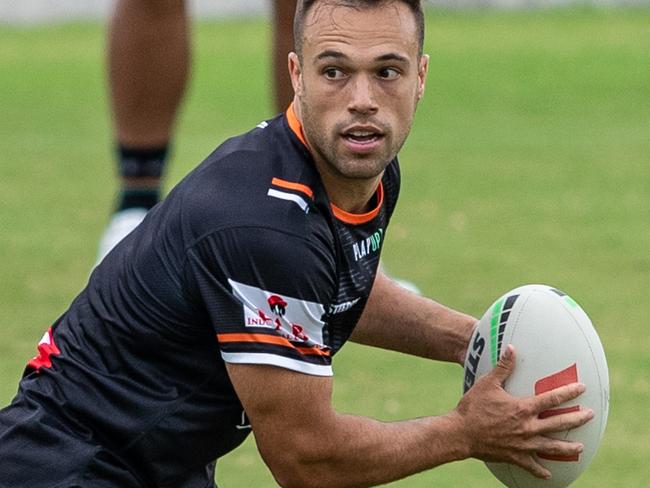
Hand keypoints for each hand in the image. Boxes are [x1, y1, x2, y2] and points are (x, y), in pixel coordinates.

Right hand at [453, 345, 593, 478]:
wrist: (460, 433)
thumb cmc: (473, 407)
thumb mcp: (487, 383)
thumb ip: (503, 367)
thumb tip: (511, 348)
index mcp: (523, 408)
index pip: (552, 398)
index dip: (569, 392)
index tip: (582, 387)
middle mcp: (528, 427)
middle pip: (559, 423)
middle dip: (577, 418)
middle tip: (590, 415)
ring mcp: (523, 444)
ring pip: (552, 447)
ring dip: (567, 447)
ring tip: (580, 447)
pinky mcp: (514, 456)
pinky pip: (532, 466)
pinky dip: (541, 470)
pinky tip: (549, 475)